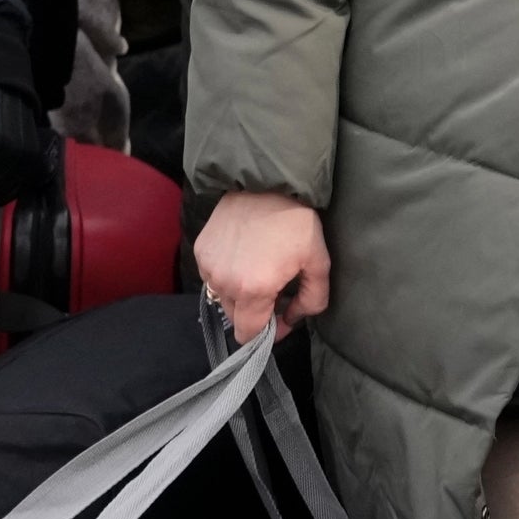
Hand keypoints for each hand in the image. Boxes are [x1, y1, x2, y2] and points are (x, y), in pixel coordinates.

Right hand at [195, 188, 329, 340]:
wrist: (265, 183)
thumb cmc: (296, 223)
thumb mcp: (318, 263)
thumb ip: (311, 301)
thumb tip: (292, 320)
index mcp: (254, 290)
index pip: (247, 335)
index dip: (264, 335)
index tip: (278, 321)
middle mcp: (224, 283)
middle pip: (235, 318)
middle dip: (255, 312)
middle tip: (275, 291)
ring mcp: (208, 266)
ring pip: (222, 297)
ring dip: (239, 294)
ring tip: (259, 270)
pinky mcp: (200, 251)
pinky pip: (212, 276)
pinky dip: (227, 274)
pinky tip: (244, 256)